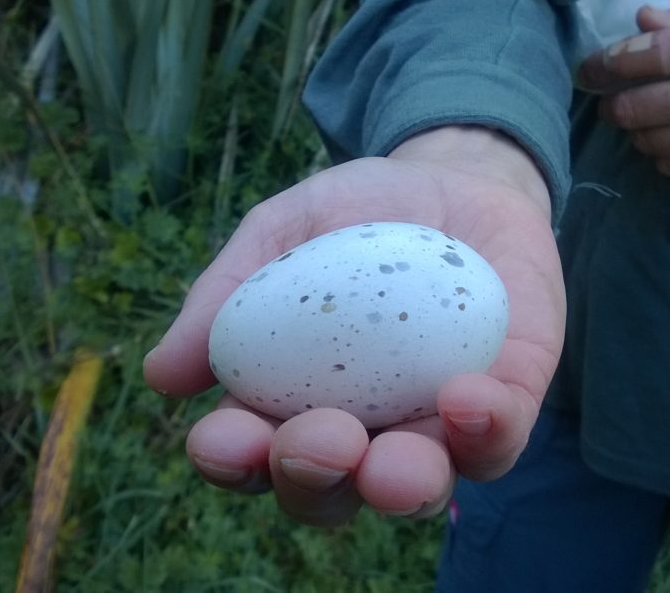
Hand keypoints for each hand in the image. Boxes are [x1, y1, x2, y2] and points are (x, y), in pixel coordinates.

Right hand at [143, 126, 564, 524]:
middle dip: (315, 480)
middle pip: (331, 490)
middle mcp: (363, 430)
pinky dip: (485, 431)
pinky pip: (499, 439)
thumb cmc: (357, 213)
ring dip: (401, 485)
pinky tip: (467, 400)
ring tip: (391, 464)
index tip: (221, 435)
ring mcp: (437, 423)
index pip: (253, 454)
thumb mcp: (283, 231)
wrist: (456, 180)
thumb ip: (229, 291)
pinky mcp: (508, 399)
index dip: (232, 460)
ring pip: (418, 487)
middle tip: (315, 438)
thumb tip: (161, 374)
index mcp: (294, 400)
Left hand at [577, 1, 669, 179]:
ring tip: (650, 119)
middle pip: (629, 109)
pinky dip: (664, 155)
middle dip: (614, 106)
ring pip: (646, 143)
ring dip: (639, 132)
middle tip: (615, 102)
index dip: (600, 66)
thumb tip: (641, 20)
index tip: (590, 71)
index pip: (631, 59)